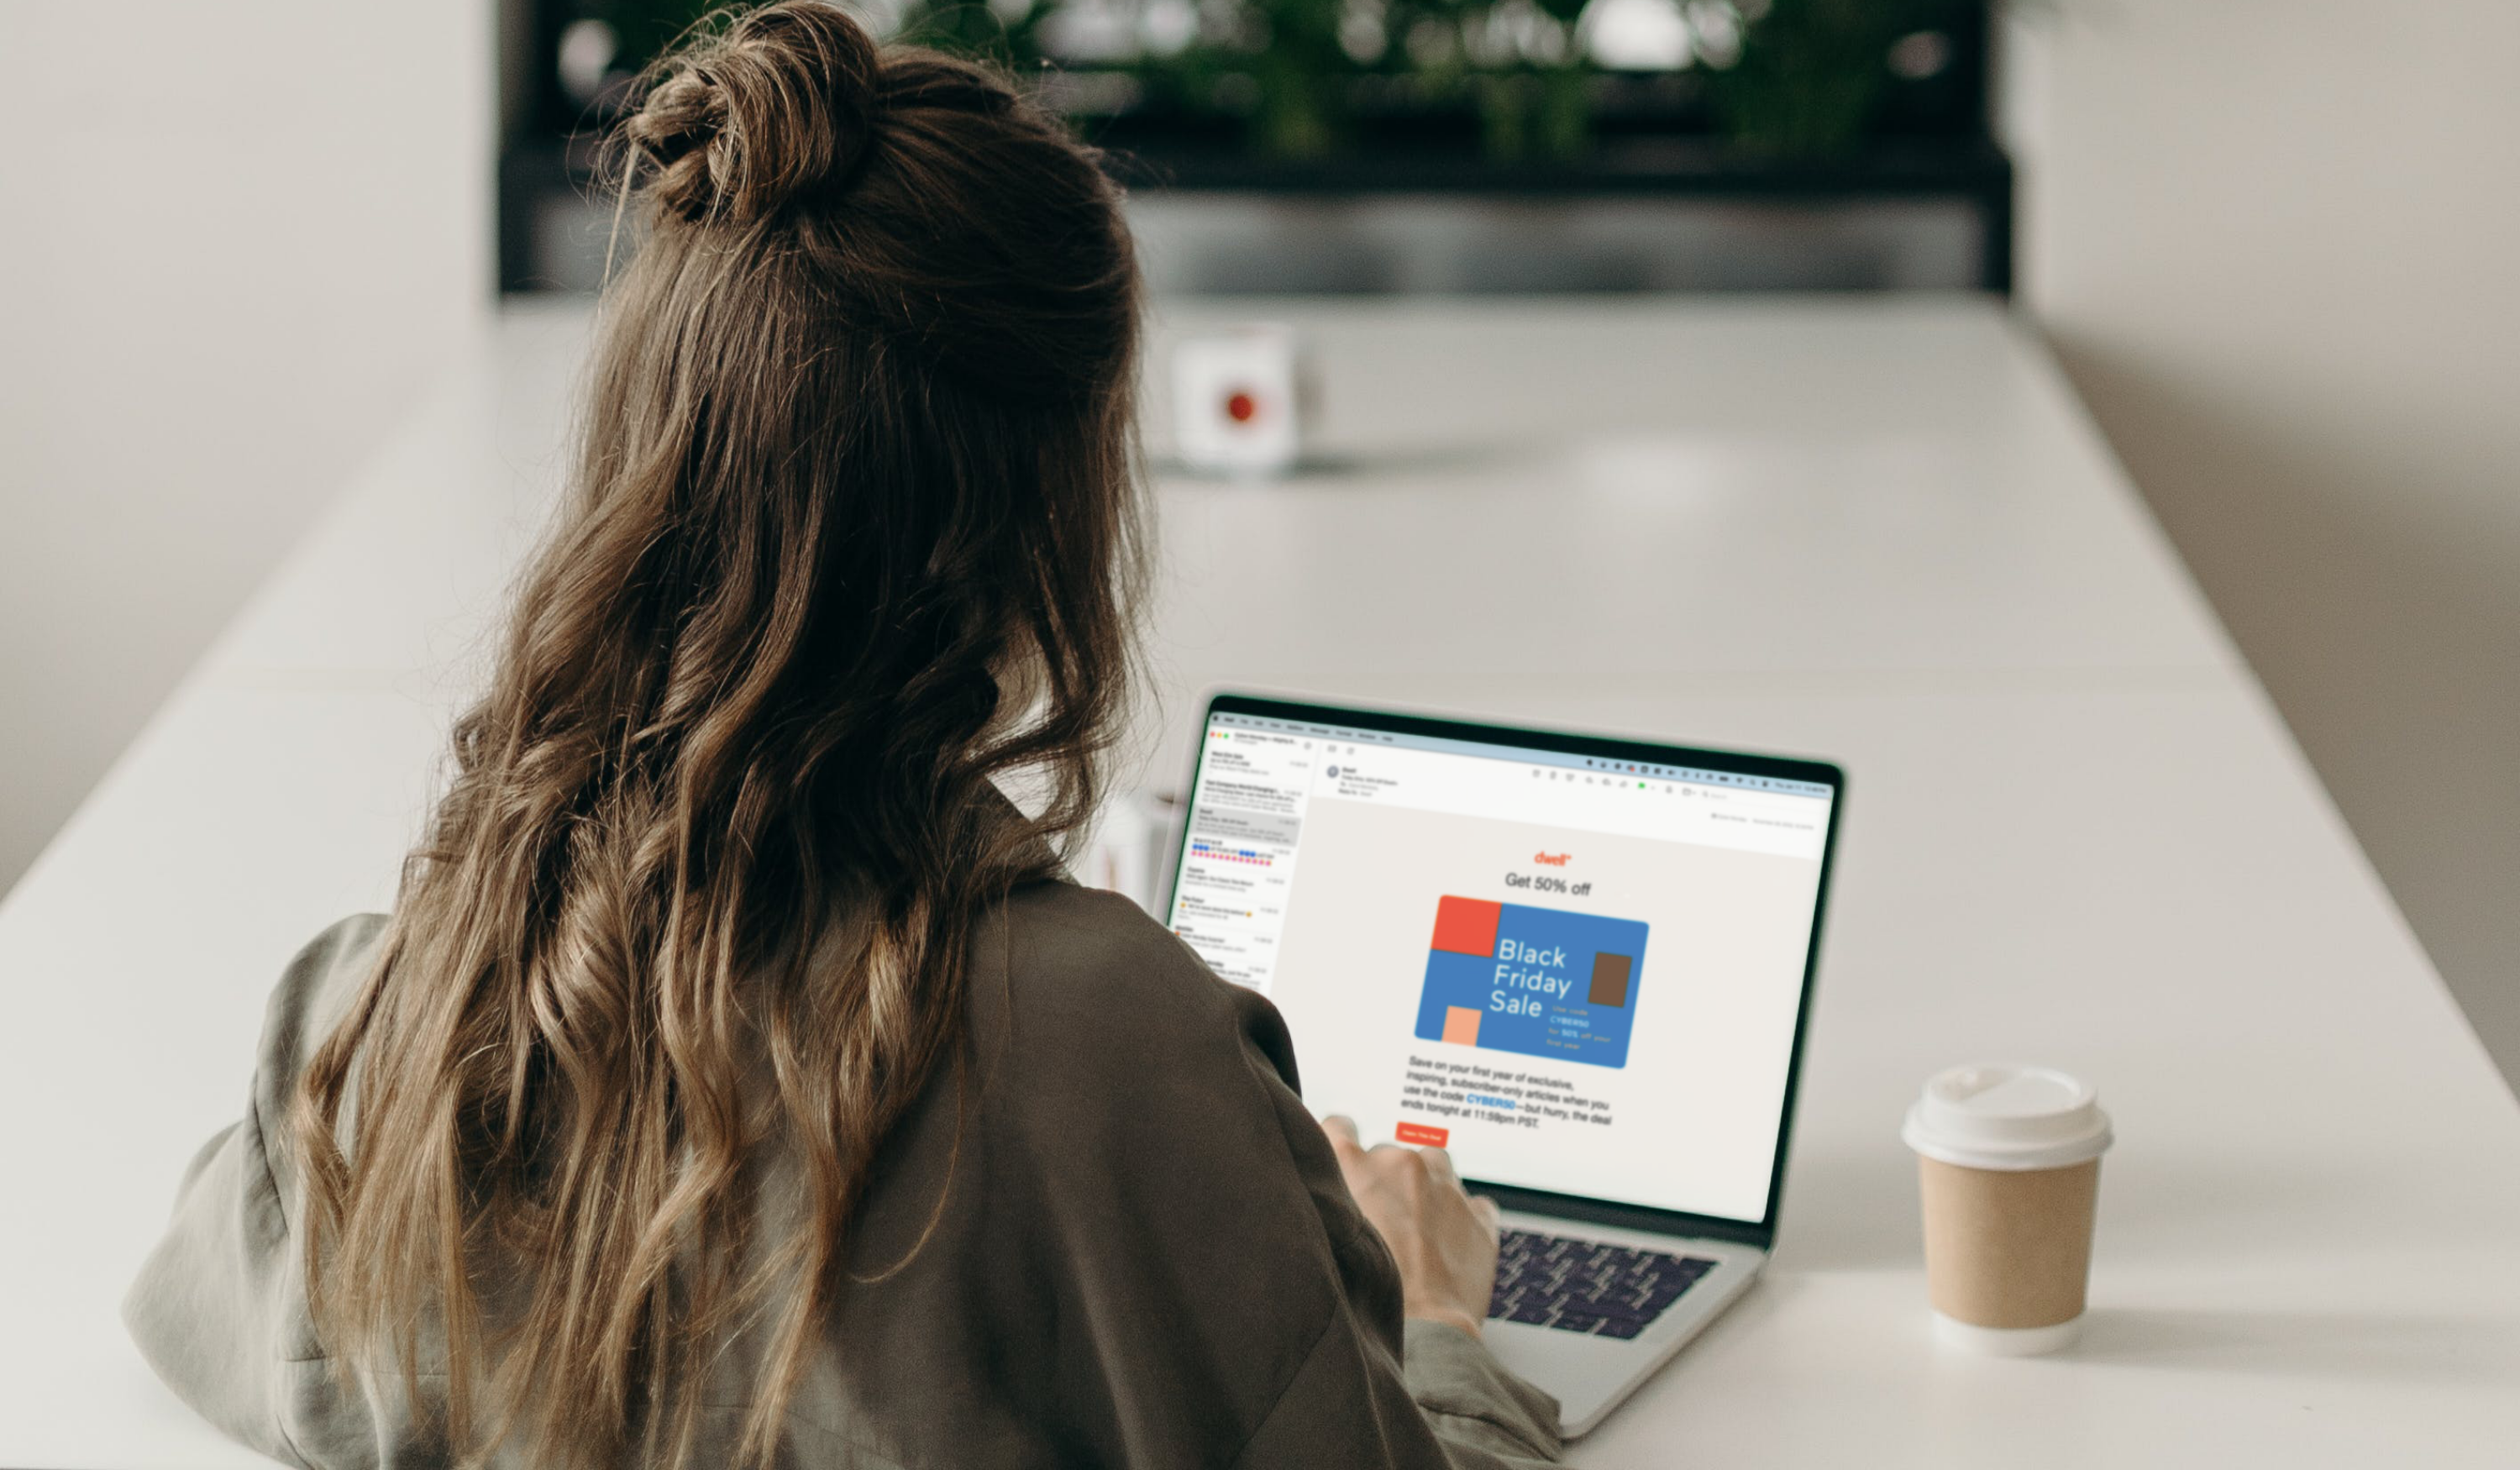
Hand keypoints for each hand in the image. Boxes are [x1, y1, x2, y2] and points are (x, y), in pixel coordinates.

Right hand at [1322, 1115, 1501, 1340]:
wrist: (1420, 1333)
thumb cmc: (1364, 1296)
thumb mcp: (1325, 1236)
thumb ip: (1325, 1201)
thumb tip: (1323, 1193)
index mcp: (1357, 1164)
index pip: (1339, 1126)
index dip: (1340, 1144)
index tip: (1344, 1162)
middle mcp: (1402, 1164)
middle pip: (1389, 1155)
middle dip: (1385, 1181)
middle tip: (1380, 1223)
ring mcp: (1445, 1186)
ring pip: (1434, 1166)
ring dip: (1426, 1189)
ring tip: (1416, 1233)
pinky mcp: (1479, 1216)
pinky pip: (1471, 1203)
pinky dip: (1461, 1219)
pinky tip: (1447, 1248)